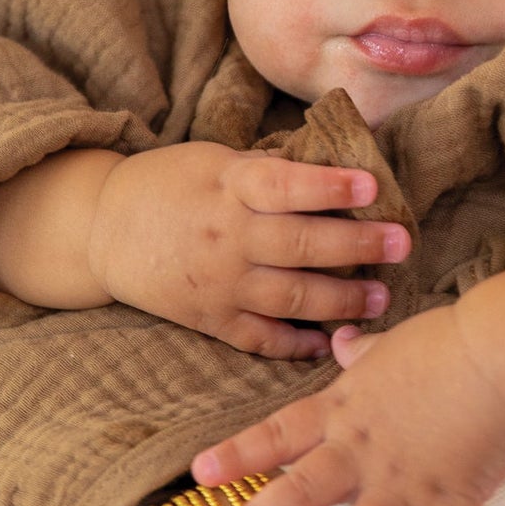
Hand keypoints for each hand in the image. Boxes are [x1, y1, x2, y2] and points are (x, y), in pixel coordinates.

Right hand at [93, 144, 409, 357]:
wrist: (102, 229)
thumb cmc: (167, 184)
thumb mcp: (211, 160)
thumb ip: (266, 169)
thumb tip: (330, 167)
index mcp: (227, 187)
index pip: (284, 184)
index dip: (329, 184)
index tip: (373, 183)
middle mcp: (226, 236)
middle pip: (301, 243)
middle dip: (357, 244)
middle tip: (402, 243)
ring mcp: (219, 283)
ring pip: (291, 295)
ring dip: (342, 299)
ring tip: (381, 298)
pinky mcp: (210, 319)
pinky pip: (261, 338)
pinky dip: (297, 345)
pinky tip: (330, 342)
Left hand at [194, 307, 504, 505]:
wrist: (498, 352)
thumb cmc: (447, 341)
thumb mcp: (393, 345)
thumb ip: (364, 354)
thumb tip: (344, 342)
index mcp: (346, 411)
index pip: (281, 432)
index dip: (240, 452)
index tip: (200, 474)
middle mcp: (364, 451)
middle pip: (302, 488)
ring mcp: (406, 480)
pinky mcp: (452, 498)